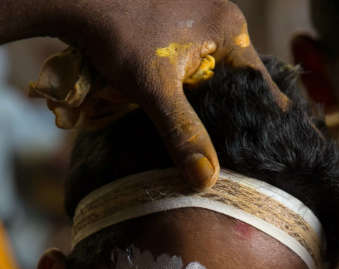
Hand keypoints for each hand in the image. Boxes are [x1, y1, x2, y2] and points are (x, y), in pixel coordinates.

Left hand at [31, 0, 285, 189]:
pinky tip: (183, 105)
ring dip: (210, 99)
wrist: (78, 1)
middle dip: (232, 111)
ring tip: (208, 134)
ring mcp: (200, 16)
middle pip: (240, 78)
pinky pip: (199, 59)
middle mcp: (222, 17)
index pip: (260, 84)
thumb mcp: (154, 90)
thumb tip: (207, 180)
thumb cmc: (117, 38)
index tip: (259, 149)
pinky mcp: (178, 21)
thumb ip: (183, 133)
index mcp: (230, 30)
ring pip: (218, 70)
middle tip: (232, 150)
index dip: (260, 118)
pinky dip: (194, 83)